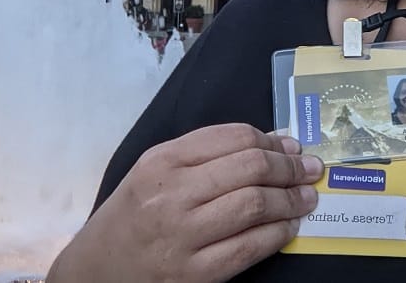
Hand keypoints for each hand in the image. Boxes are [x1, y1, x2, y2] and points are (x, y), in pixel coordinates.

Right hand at [47, 123, 322, 282]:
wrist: (95, 272)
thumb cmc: (130, 217)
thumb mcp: (154, 172)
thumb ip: (206, 154)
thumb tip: (272, 145)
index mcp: (161, 161)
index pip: (233, 137)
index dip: (272, 141)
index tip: (291, 148)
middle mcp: (171, 194)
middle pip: (250, 168)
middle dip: (290, 168)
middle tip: (310, 171)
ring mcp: (183, 236)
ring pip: (255, 205)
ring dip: (291, 200)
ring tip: (306, 198)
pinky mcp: (195, 274)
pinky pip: (250, 247)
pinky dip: (278, 234)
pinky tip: (289, 227)